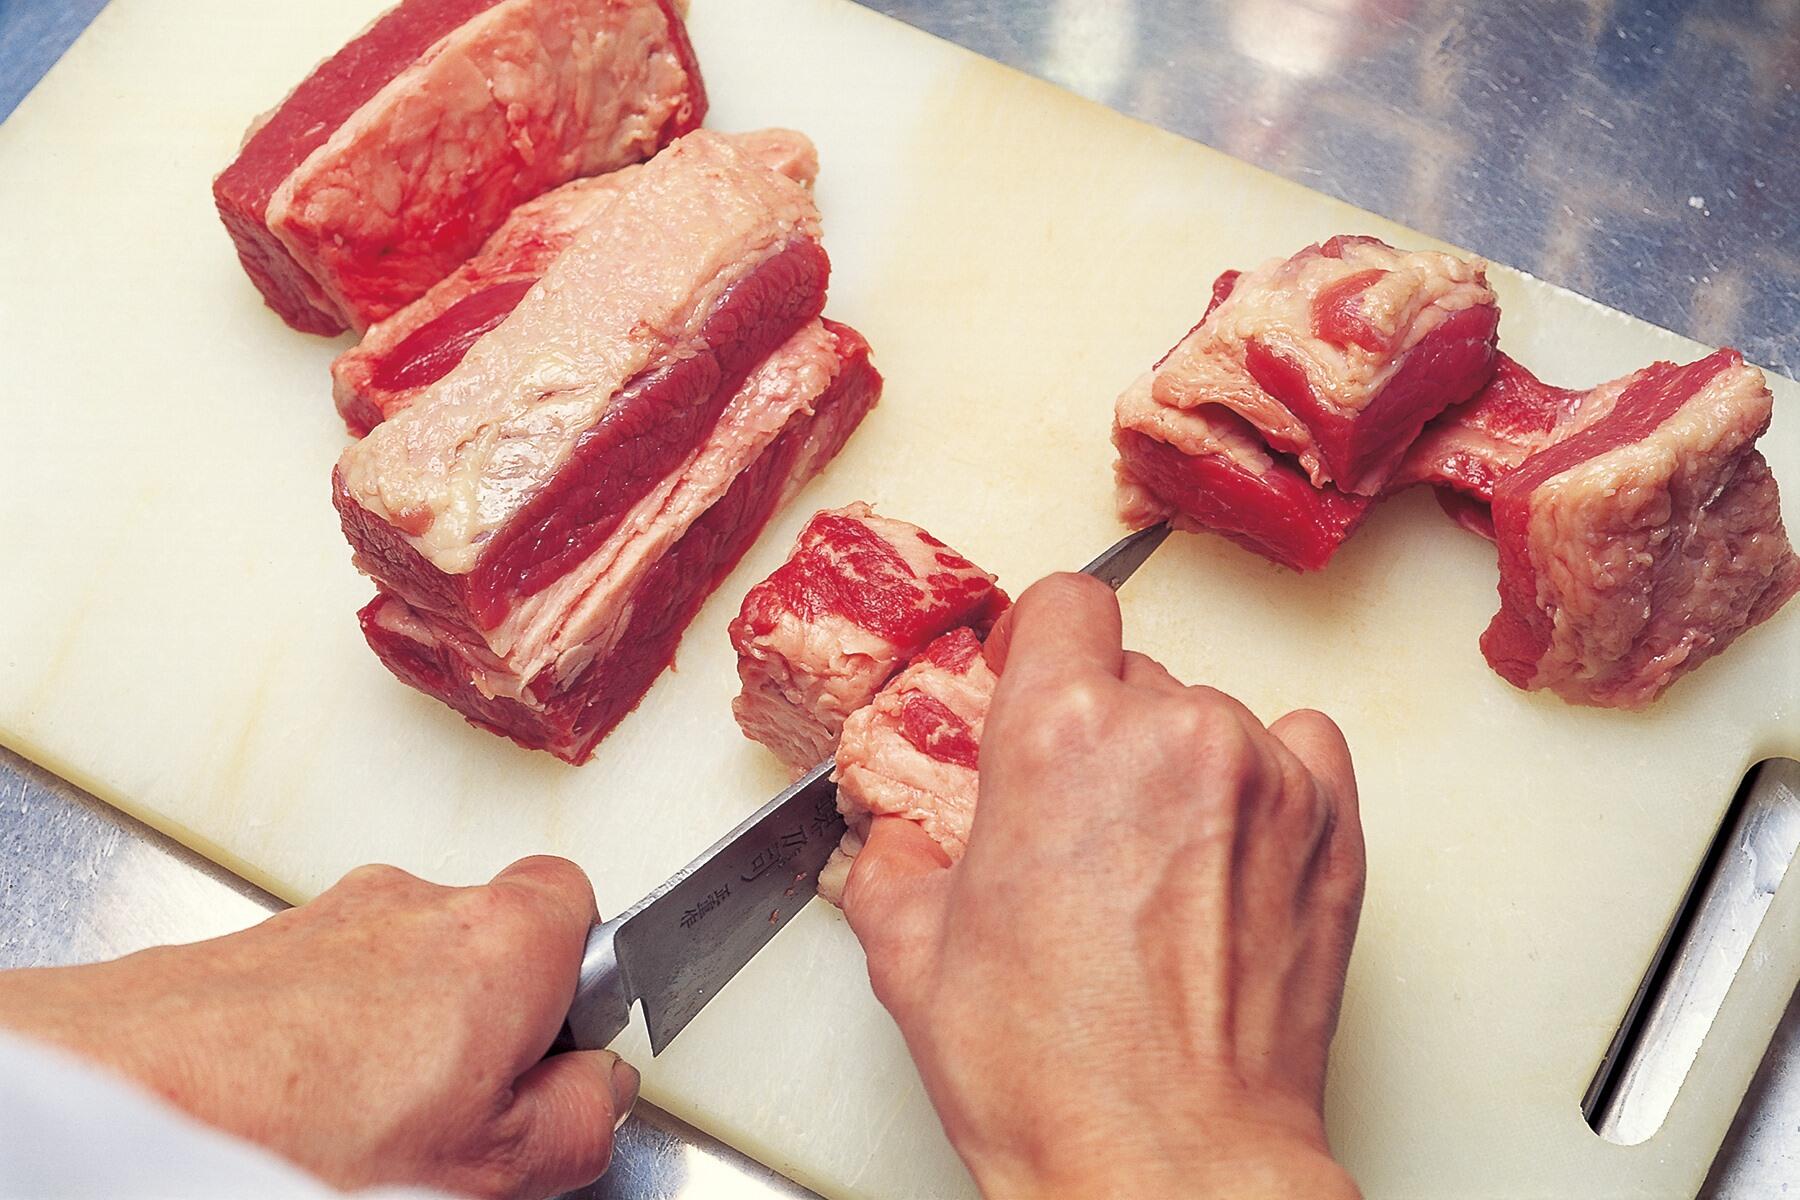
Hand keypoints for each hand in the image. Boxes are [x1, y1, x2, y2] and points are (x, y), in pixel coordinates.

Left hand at [0, 856, 632, 1199]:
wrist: (132, 1096)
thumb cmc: (300, 1128)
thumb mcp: (494, 1164)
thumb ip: (578, 1119)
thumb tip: (598, 1094)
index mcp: (503, 938)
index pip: (582, 903)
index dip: (579, 981)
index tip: (555, 1053)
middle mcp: (420, 902)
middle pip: (488, 940)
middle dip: (483, 1016)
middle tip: (461, 1109)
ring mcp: (333, 916)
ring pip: (402, 965)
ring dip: (399, 1030)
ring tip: (365, 1127)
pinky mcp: (258, 941)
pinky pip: (325, 983)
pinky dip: (326, 1034)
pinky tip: (302, 1110)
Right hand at [842, 574, 1364, 1199]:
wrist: (1168, 1165)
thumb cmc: (1048, 1074)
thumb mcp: (910, 954)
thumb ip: (892, 856)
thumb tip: (897, 833)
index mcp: (1057, 734)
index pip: (1064, 601)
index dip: (1038, 642)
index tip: (1032, 679)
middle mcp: (1172, 732)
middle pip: (1132, 669)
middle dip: (1097, 728)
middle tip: (1075, 820)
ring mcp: (1267, 777)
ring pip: (1209, 716)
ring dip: (1175, 765)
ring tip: (1152, 866)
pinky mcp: (1332, 828)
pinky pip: (1299, 750)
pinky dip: (1265, 781)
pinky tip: (1225, 853)